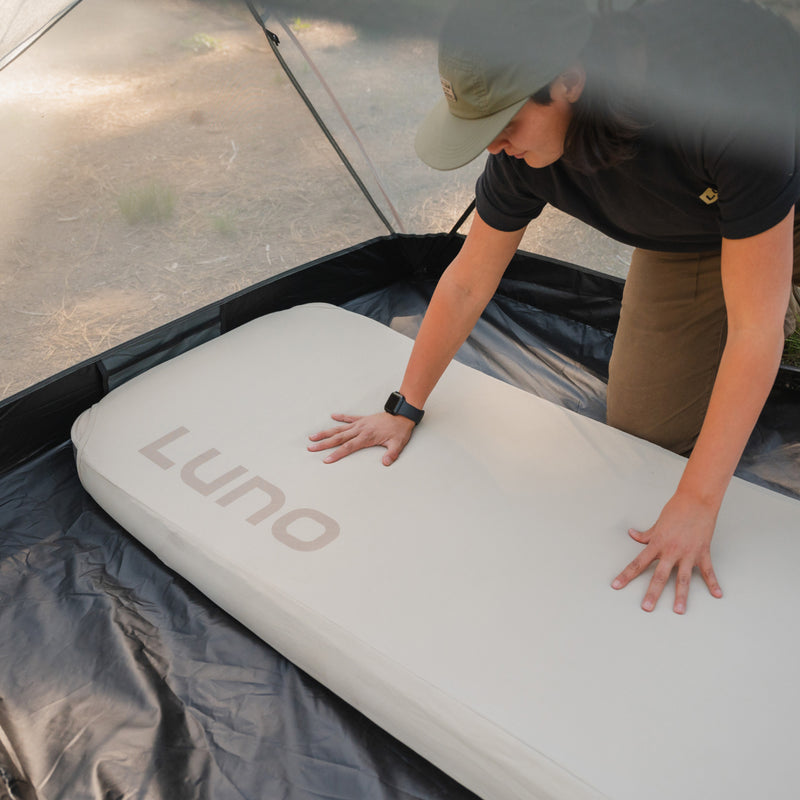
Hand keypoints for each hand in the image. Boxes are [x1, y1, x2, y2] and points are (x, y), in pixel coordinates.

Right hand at [308, 412, 414, 465]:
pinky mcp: (363, 419)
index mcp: (367, 437)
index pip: (348, 447)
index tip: (326, 459)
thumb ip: (391, 454)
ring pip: (340, 428)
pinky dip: (341, 417)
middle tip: (311, 448)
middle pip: (338, 438)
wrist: (403, 414)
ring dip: (326, 432)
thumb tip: (385, 463)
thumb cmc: (400, 430)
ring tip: (313, 436)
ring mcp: (360, 423)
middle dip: (324, 444)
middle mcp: (360, 429)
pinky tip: (332, 416)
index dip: (336, 454)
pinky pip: (349, 417)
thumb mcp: (398, 444)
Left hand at [611, 491, 723, 613]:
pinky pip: (708, 571)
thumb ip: (646, 534)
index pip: (637, 563)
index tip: (616, 585)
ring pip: (683, 579)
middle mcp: (671, 551)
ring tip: (679, 610)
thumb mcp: (657, 523)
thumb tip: (632, 534)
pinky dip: (713, 583)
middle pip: (659, 575)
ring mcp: (688, 554)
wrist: (696, 501)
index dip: (626, 575)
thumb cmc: (676, 510)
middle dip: (652, 593)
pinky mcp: (702, 553)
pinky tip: (717, 594)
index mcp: (657, 544)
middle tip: (646, 607)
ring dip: (681, 596)